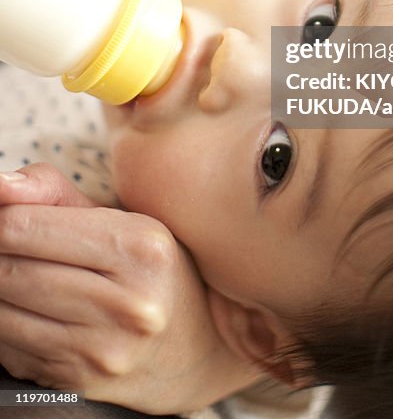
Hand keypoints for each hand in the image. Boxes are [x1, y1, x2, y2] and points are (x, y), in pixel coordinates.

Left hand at [0, 165, 255, 412]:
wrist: (194, 348)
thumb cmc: (151, 272)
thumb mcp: (121, 218)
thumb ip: (53, 192)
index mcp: (141, 247)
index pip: (28, 226)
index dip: (2, 219)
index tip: (5, 218)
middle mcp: (127, 302)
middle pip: (11, 271)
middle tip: (6, 247)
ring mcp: (102, 349)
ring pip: (4, 315)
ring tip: (14, 276)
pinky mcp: (79, 380)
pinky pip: (11, 350)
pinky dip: (6, 328)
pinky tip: (25, 312)